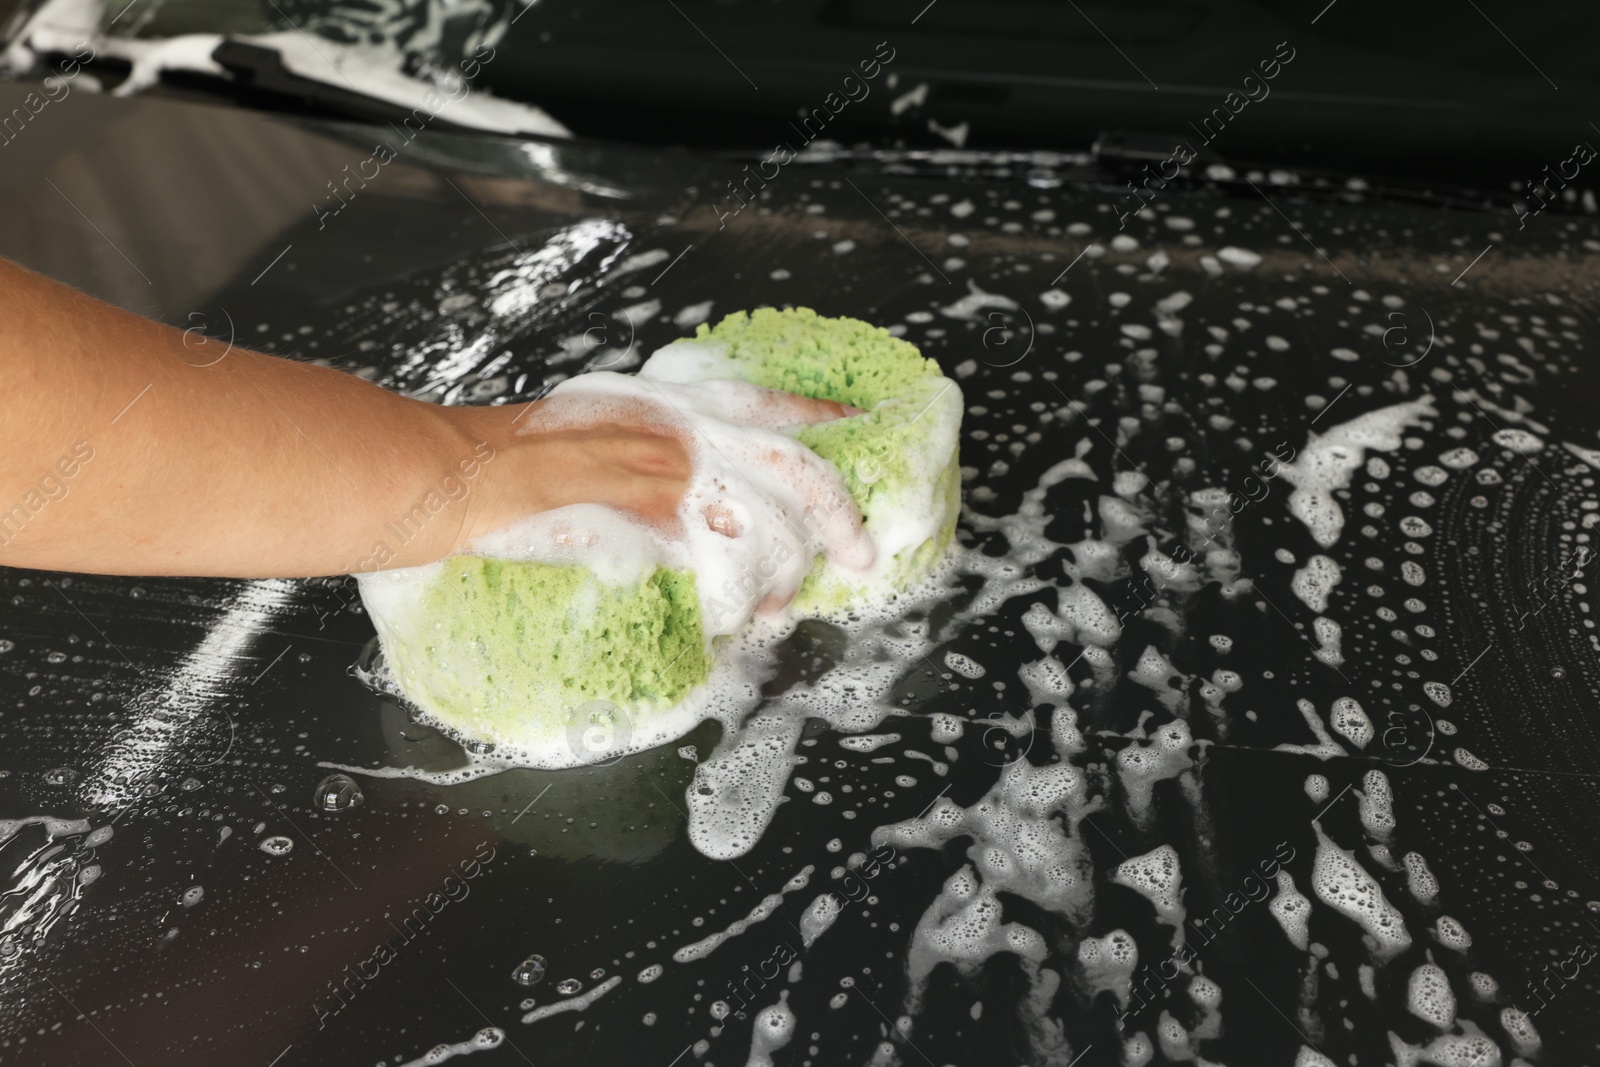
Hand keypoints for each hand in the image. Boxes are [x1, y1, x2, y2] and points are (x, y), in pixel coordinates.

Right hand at [448, 374, 872, 626]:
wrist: (455, 477)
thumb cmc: (508, 459)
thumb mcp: (596, 424)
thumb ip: (653, 449)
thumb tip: (697, 492)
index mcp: (671, 405)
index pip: (771, 403)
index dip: (825, 421)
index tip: (860, 433)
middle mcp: (683, 434)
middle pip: (793, 470)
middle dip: (837, 517)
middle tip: (858, 554)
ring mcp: (672, 486)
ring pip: (768, 533)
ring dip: (780, 576)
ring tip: (772, 603)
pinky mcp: (656, 536)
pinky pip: (724, 577)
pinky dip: (734, 605)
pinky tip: (726, 617)